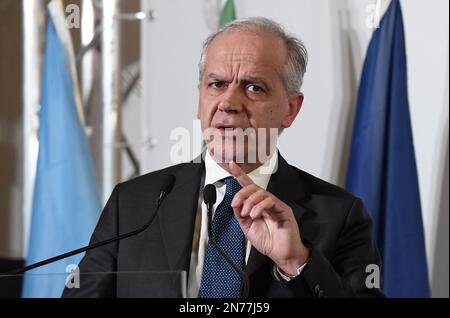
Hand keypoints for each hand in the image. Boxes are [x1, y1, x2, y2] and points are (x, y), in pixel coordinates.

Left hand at [228, 161, 309, 275]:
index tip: (232, 165)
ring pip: (260, 192)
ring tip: (247, 214)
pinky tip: (255, 215)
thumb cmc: (268, 242)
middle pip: (253, 187)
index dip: (240, 175)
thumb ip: (240, 214)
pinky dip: (259, 206)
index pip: (248, 186)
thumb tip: (234, 203)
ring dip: (249, 202)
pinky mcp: (283, 209)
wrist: (280, 254)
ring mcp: (276, 205)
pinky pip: (270, 200)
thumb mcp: (247, 228)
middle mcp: (267, 203)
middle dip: (242, 194)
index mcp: (257, 206)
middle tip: (236, 204)